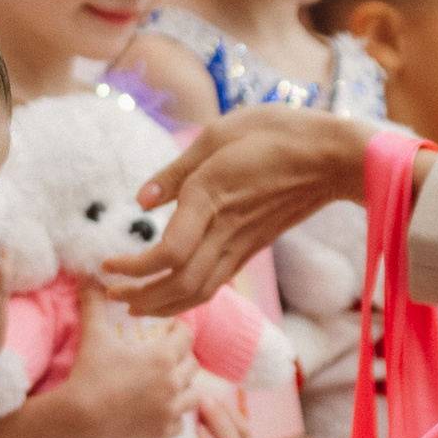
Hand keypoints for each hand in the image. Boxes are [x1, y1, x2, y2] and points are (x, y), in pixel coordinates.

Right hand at [54, 281, 201, 437]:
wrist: (79, 416)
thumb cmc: (89, 372)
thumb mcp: (94, 334)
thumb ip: (94, 302)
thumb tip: (87, 274)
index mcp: (163, 357)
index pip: (187, 336)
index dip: (178, 330)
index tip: (168, 331)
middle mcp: (173, 383)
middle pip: (193, 364)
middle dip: (182, 357)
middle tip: (165, 354)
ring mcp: (170, 410)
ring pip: (194, 394)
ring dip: (184, 386)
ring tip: (168, 382)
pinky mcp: (163, 431)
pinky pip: (181, 422)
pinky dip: (174, 416)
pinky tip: (161, 409)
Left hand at [106, 107, 377, 315]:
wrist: (332, 156)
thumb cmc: (277, 133)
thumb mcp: (218, 134)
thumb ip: (176, 170)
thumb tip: (141, 201)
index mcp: (210, 198)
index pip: (167, 254)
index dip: (132, 268)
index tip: (105, 266)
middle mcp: (225, 230)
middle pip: (179, 285)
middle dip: (141, 297)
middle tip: (110, 295)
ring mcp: (243, 243)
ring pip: (200, 291)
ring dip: (163, 305)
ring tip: (134, 305)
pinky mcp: (253, 246)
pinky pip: (216, 282)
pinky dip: (188, 296)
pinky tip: (172, 292)